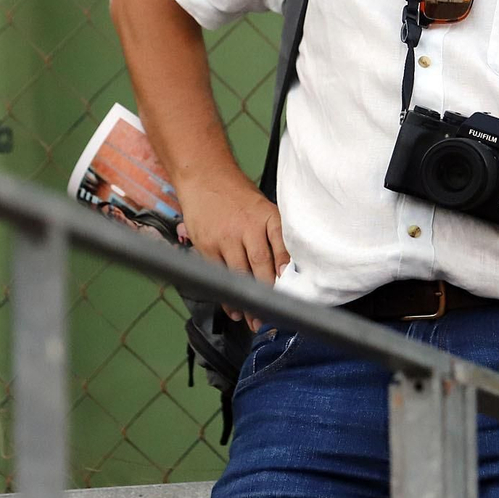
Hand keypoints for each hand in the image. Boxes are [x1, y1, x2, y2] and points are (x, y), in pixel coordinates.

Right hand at [178, 172, 288, 330]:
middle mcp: (247, 227)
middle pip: (261, 267)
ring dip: (249, 302)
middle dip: (269, 296)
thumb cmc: (237, 196)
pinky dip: (228, 294)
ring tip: (256, 320)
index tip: (294, 293)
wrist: (204, 177)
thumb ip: (275, 236)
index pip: (283, 248)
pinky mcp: (207, 245)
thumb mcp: (263, 209)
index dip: (288, 274)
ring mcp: (225, 237)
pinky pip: (219, 275)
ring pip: (240, 275)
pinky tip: (235, 308)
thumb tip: (287, 270)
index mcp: (268, 217)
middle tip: (276, 317)